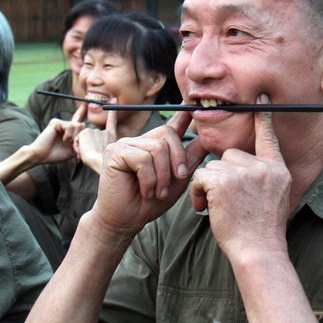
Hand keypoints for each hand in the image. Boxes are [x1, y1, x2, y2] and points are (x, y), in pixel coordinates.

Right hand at [30, 104, 87, 164]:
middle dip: (80, 136)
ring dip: (74, 136)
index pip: (76, 120)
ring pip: (77, 125)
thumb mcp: (72, 150)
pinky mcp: (56, 122)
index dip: (81, 111)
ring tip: (67, 143)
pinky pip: (70, 126)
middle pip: (81, 125)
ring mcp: (60, 123)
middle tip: (74, 145)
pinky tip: (64, 140)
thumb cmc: (55, 155)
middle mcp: (64, 125)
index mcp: (68, 131)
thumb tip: (88, 138)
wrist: (42, 156)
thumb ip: (79, 143)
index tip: (85, 103)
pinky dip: (69, 135)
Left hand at [75, 104, 117, 172]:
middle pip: (91, 136)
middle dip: (87, 145)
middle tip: (90, 157)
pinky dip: (77, 143)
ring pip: (83, 137)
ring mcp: (96, 131)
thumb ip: (99, 144)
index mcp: (111, 137)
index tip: (114, 100)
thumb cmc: (101, 164)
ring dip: (81, 147)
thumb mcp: (104, 153)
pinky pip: (78, 137)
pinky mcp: (86, 133)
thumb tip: (89, 141)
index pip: (111, 122)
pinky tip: (81, 147)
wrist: (101, 164)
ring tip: (86, 156)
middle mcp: (104, 132)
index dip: (112, 113)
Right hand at [91, 111, 205, 238]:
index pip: (172, 123)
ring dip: (162, 175)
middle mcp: (140, 140)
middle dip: (177, 160)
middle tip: (175, 181)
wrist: (127, 220)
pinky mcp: (115, 152)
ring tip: (157, 191)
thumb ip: (190, 158)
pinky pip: (142, 159)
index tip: (195, 103)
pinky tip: (145, 191)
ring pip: (156, 148)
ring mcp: (125, 144)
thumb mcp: (178, 179)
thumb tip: (207, 139)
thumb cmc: (150, 202)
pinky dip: (149, 179)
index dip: (184, 112)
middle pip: (168, 134)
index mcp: (155, 144)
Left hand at [189, 96, 290, 262]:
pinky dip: (198, 194)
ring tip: (218, 209)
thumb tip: (241, 164)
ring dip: (209, 187)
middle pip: (230, 155)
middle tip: (226, 200)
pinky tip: (207, 210)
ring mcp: (242, 172)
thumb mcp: (276, 197)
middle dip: (223, 175)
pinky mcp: (222, 181)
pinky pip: (200, 177)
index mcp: (277, 169)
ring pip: (213, 168)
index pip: (268, 137)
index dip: (263, 118)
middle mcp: (262, 166)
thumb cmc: (263, 231)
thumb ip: (264, 176)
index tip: (258, 98)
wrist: (259, 250)